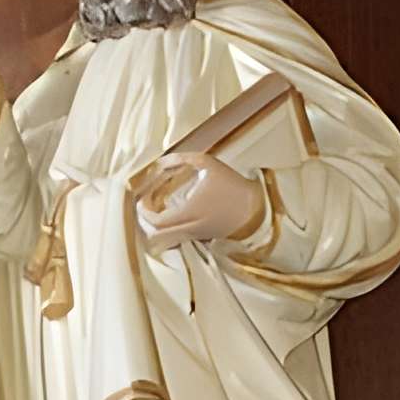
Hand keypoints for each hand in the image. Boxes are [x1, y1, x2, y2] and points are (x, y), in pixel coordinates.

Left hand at [136, 152, 266, 249]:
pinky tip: (175, 216)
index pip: (155, 221)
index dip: (144, 212)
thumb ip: (181, 160)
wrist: (257, 210)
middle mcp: (189, 229)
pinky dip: (171, 231)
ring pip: (167, 240)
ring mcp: (196, 236)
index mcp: (187, 214)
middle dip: (147, 222)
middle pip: (157, 236)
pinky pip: (179, 239)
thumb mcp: (208, 164)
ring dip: (158, 227)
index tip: (143, 200)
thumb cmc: (232, 187)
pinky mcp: (204, 238)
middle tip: (148, 207)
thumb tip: (161, 161)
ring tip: (159, 211)